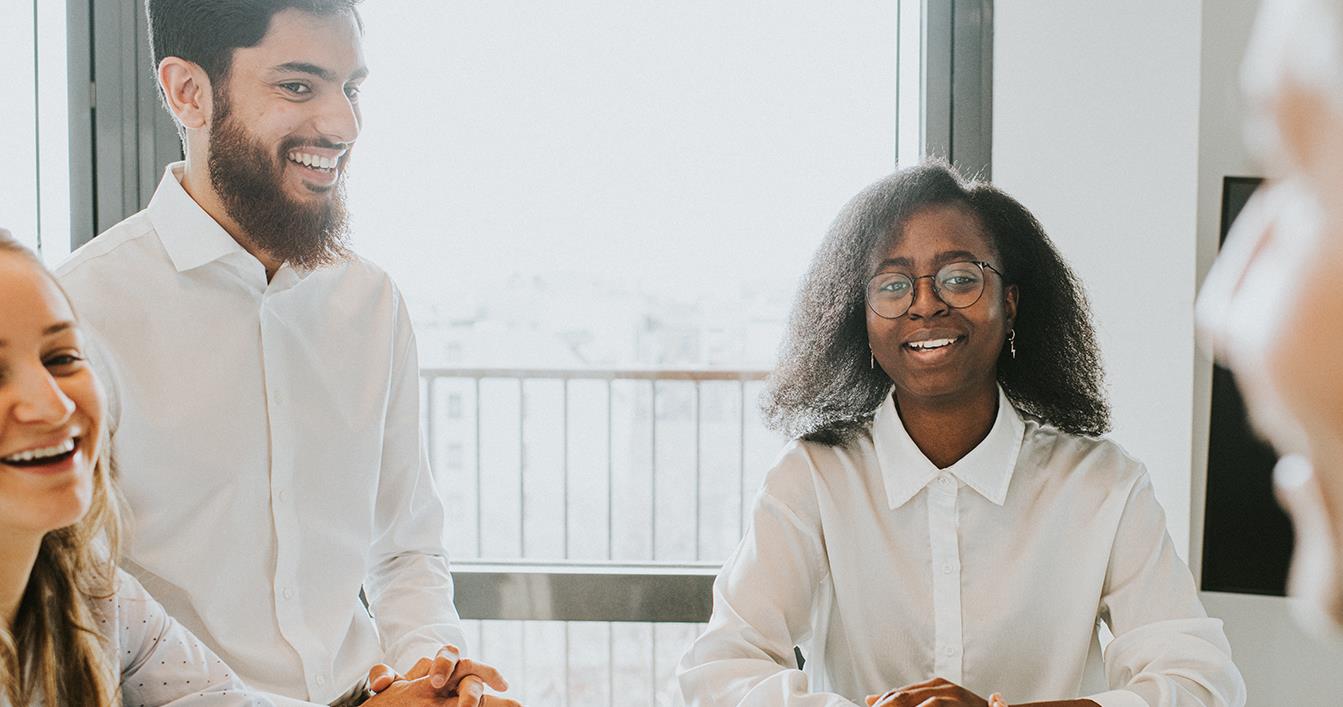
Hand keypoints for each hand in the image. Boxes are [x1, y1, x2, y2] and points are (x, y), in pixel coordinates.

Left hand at [364, 672, 518, 705]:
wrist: (409, 700)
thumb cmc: (402, 689)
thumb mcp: (391, 683)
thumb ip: (384, 676)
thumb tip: (381, 683)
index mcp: (441, 663)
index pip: (448, 657)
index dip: (444, 667)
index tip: (435, 683)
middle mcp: (461, 673)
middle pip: (474, 669)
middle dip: (479, 681)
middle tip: (469, 704)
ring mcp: (468, 689)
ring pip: (484, 688)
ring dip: (498, 697)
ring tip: (515, 705)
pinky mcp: (471, 702)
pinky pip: (489, 704)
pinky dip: (502, 705)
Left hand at [867, 677, 988, 706]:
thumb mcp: (933, 704)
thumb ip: (906, 701)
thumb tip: (870, 699)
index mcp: (933, 685)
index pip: (898, 693)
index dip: (882, 704)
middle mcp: (943, 688)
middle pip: (904, 696)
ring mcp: (955, 697)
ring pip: (925, 703)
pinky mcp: (963, 706)